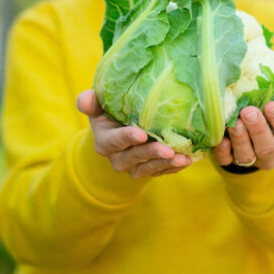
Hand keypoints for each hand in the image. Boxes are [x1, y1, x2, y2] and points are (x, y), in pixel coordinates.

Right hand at [77, 89, 191, 178]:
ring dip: (165, 164)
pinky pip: (161, 172)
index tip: (141, 134)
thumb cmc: (109, 111)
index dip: (127, 138)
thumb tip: (86, 100)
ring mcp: (133, 167)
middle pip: (134, 158)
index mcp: (104, 141)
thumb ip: (89, 101)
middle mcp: (117, 157)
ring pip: (149, 168)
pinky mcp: (148, 170)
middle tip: (168, 150)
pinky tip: (186, 160)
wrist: (119, 127)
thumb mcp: (97, 105)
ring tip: (182, 158)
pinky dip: (174, 168)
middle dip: (151, 154)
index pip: (114, 141)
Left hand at [213, 84, 273, 169]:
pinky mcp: (232, 160)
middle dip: (257, 129)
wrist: (263, 129)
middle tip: (249, 111)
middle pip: (266, 148)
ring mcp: (251, 160)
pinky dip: (222, 152)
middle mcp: (271, 156)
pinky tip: (221, 139)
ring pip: (246, 156)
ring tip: (235, 122)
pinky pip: (226, 161)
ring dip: (240, 139)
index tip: (272, 105)